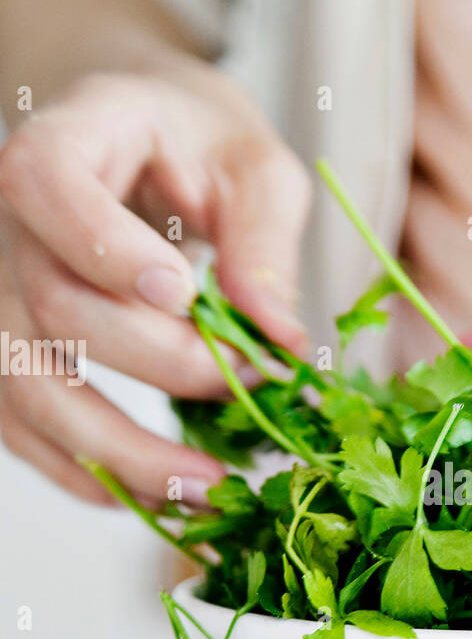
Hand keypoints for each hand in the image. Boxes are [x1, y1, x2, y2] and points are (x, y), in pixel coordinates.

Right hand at [0, 64, 311, 503]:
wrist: (140, 145)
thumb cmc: (197, 145)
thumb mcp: (253, 166)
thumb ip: (266, 241)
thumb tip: (277, 337)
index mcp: (63, 144)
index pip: (48, 187)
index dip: (107, 248)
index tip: (184, 292)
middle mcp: (8, 224)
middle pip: (57, 309)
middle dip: (165, 363)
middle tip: (255, 385)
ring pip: (30, 390)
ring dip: (123, 453)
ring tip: (211, 487)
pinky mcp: (10, 356)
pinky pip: (27, 431)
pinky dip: (92, 474)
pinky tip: (164, 495)